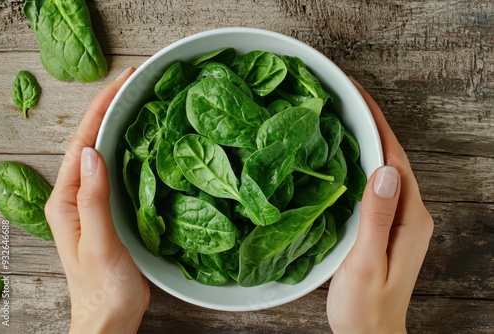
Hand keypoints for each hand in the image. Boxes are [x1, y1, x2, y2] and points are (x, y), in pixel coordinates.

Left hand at [45, 67, 149, 332]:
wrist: (109, 317)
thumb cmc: (103, 287)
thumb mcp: (98, 242)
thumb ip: (93, 199)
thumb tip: (93, 152)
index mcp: (65, 200)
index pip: (82, 143)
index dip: (100, 109)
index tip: (121, 82)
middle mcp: (75, 196)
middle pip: (90, 142)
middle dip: (108, 109)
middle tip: (133, 83)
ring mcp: (91, 203)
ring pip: (104, 154)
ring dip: (118, 125)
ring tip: (138, 102)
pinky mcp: (108, 211)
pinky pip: (116, 172)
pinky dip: (128, 150)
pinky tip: (143, 143)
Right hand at [326, 79, 433, 332]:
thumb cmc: (365, 307)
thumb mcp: (367, 263)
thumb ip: (377, 218)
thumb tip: (385, 169)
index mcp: (411, 218)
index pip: (395, 159)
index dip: (378, 124)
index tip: (357, 95)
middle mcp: (411, 213)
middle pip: (393, 158)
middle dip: (372, 123)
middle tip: (345, 96)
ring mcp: (400, 219)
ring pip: (384, 168)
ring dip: (367, 140)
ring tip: (343, 116)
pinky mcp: (387, 225)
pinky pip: (375, 184)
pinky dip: (361, 162)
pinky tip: (344, 156)